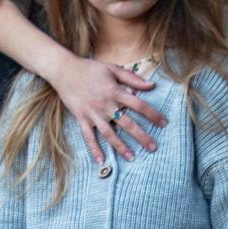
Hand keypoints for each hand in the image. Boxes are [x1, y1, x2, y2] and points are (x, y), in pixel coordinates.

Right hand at [56, 52, 167, 167]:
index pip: (139, 105)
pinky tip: (101, 160)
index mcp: (115, 91)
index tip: (164, 123)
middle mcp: (105, 105)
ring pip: (109, 134)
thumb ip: (132, 78)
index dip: (153, 114)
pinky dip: (94, 149)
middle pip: (127, 124)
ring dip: (121, 147)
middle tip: (153, 148)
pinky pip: (89, 137)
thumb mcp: (112, 68)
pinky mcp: (81, 118)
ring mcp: (93, 113)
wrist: (64, 70)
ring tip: (132, 158)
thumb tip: (152, 85)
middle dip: (141, 136)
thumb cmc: (90, 68)